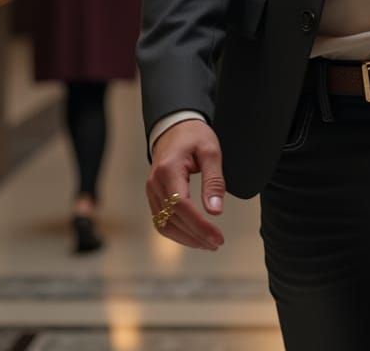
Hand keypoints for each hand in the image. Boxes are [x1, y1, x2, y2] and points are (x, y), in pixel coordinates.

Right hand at [146, 119, 225, 250]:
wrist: (174, 126)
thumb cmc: (194, 135)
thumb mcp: (210, 151)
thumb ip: (213, 180)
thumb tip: (215, 211)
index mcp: (169, 170)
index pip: (182, 206)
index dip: (199, 225)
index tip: (218, 237)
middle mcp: (155, 183)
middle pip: (173, 219)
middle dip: (196, 235)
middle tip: (218, 244)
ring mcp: (151, 191)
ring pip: (164, 224)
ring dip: (186, 238)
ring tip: (208, 244)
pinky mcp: (153, 196)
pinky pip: (162, 220)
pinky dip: (177, 232)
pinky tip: (194, 236)